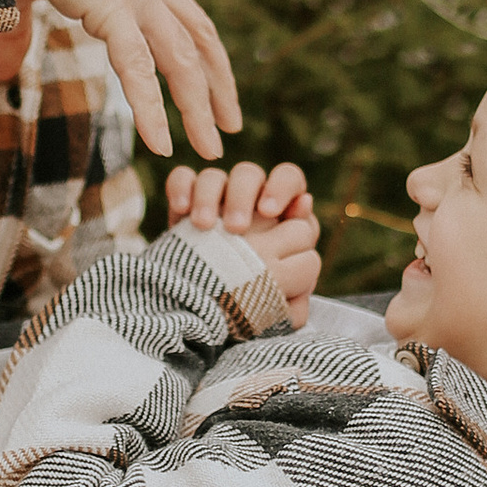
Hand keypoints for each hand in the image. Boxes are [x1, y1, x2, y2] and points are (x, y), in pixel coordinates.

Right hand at [0, 0, 240, 160]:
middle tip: (231, 128)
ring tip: (208, 149)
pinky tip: (160, 142)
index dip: (207, 56)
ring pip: (182, 58)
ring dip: (198, 106)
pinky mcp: (111, 2)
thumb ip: (20, 34)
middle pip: (198, 38)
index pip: (187, 17)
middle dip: (218, 86)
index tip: (219, 91)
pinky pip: (138, 65)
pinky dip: (152, 107)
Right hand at [165, 158, 319, 319]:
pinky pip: (181, 180)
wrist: (210, 313)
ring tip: (204, 226)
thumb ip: (303, 256)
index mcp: (279, 212)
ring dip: (209, 197)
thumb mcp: (282, 292)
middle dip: (243, 197)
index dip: (282, 192)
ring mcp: (215, 201)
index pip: (288, 180)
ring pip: (214, 177)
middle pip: (249, 173)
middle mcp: (247, 198)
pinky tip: (181, 212)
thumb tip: (305, 203)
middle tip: (236, 228)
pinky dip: (180, 190)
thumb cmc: (255, 302)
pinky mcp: (185, 204)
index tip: (270, 214)